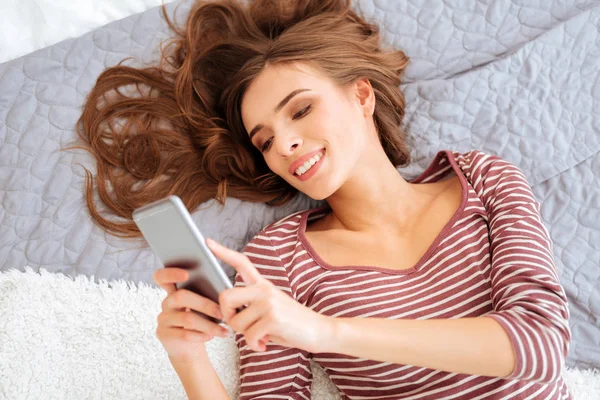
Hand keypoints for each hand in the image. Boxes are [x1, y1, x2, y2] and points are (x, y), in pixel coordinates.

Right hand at [153, 267, 229, 364]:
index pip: (162, 276)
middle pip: (181, 296)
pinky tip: (212, 336)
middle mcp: (166, 302)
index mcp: (174, 290)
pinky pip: (184, 334)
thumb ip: (206, 294)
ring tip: (224, 329)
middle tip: (222, 312)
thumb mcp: (203, 306)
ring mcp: (163, 319)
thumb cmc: (200, 320)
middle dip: (205, 304)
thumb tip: (223, 290)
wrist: (188, 348)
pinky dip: (201, 335)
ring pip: (186, 318)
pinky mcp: (163, 334)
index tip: (187, 274)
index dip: (172, 273)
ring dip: (209, 325)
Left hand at [206, 238, 333, 352]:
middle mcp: (264, 289)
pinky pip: (249, 336)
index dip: (223, 252)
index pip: (241, 263)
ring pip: (236, 322)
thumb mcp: (270, 309)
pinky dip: (255, 346)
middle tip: (241, 326)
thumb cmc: (290, 324)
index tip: (207, 242)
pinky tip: (265, 344)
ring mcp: (269, 302)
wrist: (318, 331)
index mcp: (263, 284)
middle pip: (225, 297)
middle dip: (227, 316)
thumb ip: (250, 306)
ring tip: (261, 336)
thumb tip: (226, 313)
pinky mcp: (273, 317)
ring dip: (246, 336)